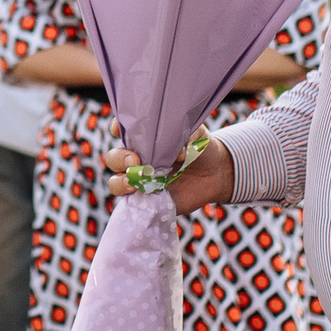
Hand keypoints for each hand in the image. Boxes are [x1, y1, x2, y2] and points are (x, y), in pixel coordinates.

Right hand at [103, 140, 232, 213]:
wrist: (215, 174)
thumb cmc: (200, 149)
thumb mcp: (196, 135)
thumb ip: (187, 135)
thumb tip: (179, 150)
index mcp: (144, 138)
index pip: (121, 130)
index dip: (116, 129)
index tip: (118, 130)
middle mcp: (137, 158)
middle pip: (114, 157)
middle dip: (119, 158)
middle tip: (135, 160)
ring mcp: (140, 180)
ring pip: (116, 181)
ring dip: (120, 181)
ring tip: (135, 182)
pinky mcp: (147, 199)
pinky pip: (131, 201)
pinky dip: (133, 199)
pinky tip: (144, 195)